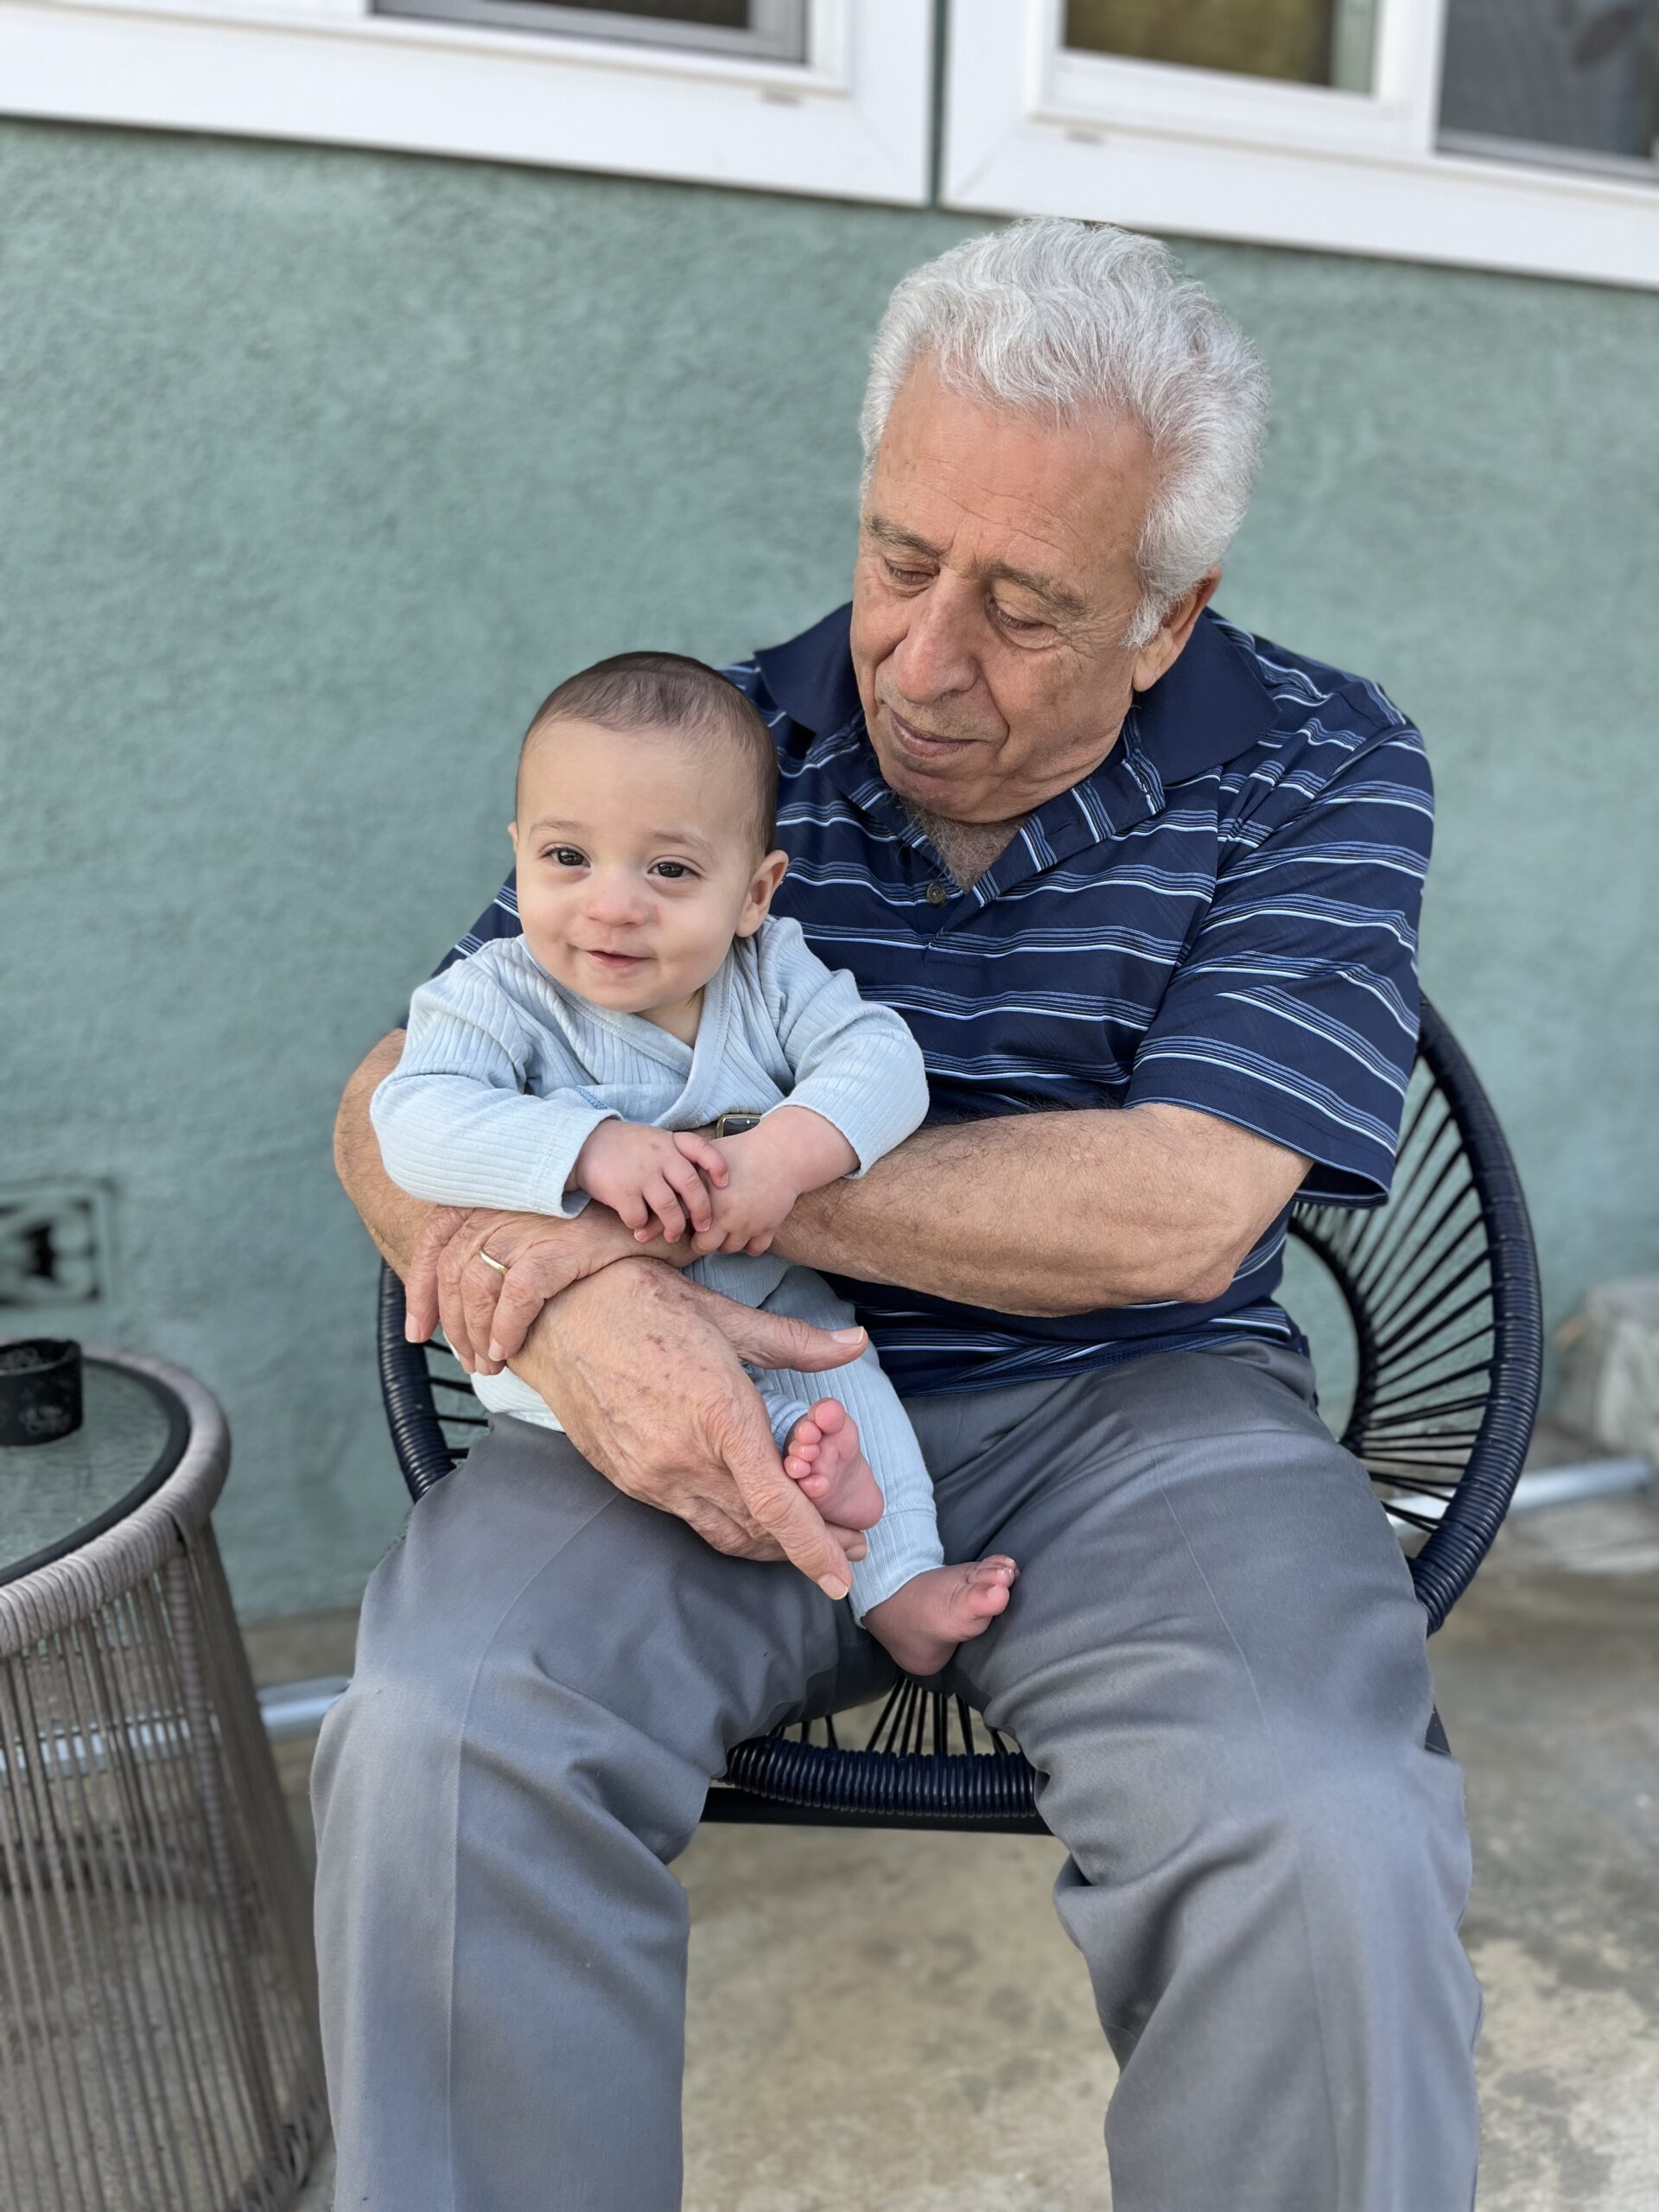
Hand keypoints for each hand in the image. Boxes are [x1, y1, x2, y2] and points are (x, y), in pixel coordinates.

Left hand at [405, 1202, 691, 1374]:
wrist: (654, 1212)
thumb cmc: (601, 1232)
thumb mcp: (543, 1234)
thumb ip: (507, 1255)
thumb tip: (472, 1305)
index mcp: (493, 1199)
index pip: (435, 1241)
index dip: (419, 1290)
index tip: (418, 1333)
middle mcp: (504, 1206)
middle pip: (451, 1271)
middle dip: (452, 1325)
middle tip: (468, 1362)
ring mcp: (529, 1223)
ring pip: (478, 1287)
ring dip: (477, 1334)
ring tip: (489, 1365)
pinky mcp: (557, 1245)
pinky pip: (516, 1295)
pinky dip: (506, 1328)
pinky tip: (508, 1350)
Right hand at [525, 1261, 870, 1590]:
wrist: (554, 1313)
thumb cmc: (640, 1302)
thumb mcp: (724, 1315)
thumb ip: (795, 1342)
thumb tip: (855, 1345)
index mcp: (717, 1415)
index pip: (775, 1504)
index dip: (815, 1546)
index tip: (843, 1575)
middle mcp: (682, 1458)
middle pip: (756, 1529)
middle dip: (807, 1546)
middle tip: (850, 1545)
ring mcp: (649, 1475)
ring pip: (721, 1530)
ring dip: (767, 1542)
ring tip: (809, 1537)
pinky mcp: (627, 1479)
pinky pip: (688, 1515)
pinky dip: (727, 1522)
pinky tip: (749, 1510)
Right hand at [575, 1121, 727, 1244]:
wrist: (583, 1143)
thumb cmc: (626, 1147)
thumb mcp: (655, 1139)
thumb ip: (677, 1155)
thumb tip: (705, 1185)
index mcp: (670, 1142)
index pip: (704, 1150)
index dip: (718, 1168)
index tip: (724, 1184)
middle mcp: (659, 1156)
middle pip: (691, 1187)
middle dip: (702, 1211)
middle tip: (704, 1226)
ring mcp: (641, 1174)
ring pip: (669, 1209)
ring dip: (674, 1227)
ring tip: (673, 1235)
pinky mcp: (622, 1191)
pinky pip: (640, 1217)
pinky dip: (641, 1226)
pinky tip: (639, 1227)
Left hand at [686, 1129, 802, 1256]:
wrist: (780, 1153)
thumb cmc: (742, 1150)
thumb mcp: (708, 1156)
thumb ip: (688, 1173)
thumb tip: (669, 1184)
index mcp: (704, 1199)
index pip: (680, 1225)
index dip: (678, 1225)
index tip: (684, 1221)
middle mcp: (723, 1216)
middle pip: (703, 1247)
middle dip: (702, 1240)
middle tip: (705, 1230)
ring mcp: (745, 1225)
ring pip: (729, 1249)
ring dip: (726, 1241)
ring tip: (726, 1228)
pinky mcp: (766, 1229)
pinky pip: (754, 1250)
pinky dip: (750, 1245)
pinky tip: (747, 1232)